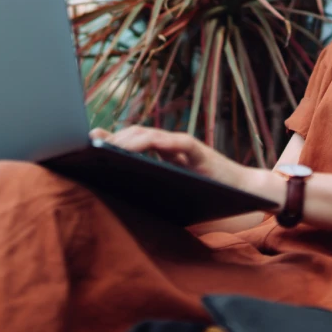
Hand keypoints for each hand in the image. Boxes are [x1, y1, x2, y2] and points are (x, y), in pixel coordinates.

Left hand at [89, 126, 259, 191]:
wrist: (243, 192)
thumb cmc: (208, 196)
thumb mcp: (172, 191)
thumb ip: (151, 186)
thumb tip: (121, 191)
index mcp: (162, 155)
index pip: (132, 143)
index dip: (110, 142)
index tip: (87, 145)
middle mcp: (171, 147)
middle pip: (136, 135)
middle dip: (113, 139)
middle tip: (90, 145)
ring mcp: (183, 147)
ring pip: (151, 135)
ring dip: (128, 140)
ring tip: (107, 147)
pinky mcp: (198, 151)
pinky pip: (176, 142)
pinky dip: (158, 142)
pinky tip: (140, 147)